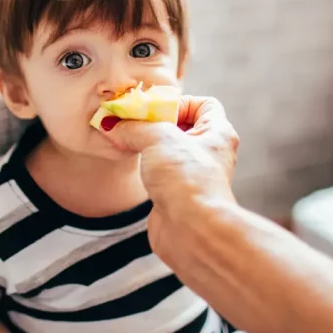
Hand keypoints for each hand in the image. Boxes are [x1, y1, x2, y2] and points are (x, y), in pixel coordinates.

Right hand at [102, 96, 239, 254]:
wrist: (191, 230)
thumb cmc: (188, 181)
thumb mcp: (158, 138)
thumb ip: (134, 127)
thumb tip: (114, 126)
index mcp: (218, 133)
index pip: (204, 105)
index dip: (178, 102)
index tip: (154, 108)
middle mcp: (209, 153)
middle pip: (181, 127)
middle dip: (155, 124)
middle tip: (131, 123)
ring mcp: (192, 175)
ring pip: (168, 151)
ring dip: (146, 146)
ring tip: (125, 140)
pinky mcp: (176, 196)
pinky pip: (158, 173)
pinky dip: (144, 167)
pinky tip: (130, 164)